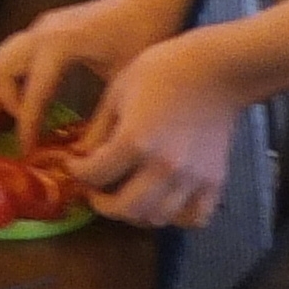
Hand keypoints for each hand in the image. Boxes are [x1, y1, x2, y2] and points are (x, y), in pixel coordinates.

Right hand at [0, 0, 181, 151]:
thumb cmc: (143, 35)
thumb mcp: (125, 81)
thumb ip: (101, 117)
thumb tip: (86, 154)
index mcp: (60, 46)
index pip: (33, 93)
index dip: (28, 125)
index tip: (28, 150)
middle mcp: (42, 32)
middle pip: (3, 68)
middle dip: (10, 101)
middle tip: (28, 128)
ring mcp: (42, 25)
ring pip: (5, 55)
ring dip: (10, 85)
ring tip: (29, 112)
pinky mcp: (47, 25)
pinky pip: (18, 50)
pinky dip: (18, 73)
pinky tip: (40, 92)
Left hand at [71, 33, 247, 229]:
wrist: (214, 70)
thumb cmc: (161, 71)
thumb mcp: (117, 93)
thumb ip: (97, 130)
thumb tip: (81, 156)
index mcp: (134, 141)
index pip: (95, 175)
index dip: (77, 172)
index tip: (73, 165)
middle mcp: (163, 168)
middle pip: (125, 208)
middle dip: (102, 203)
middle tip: (94, 190)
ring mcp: (192, 179)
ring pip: (157, 218)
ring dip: (135, 214)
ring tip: (125, 197)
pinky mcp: (215, 182)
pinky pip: (194, 218)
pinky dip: (175, 218)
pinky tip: (163, 202)